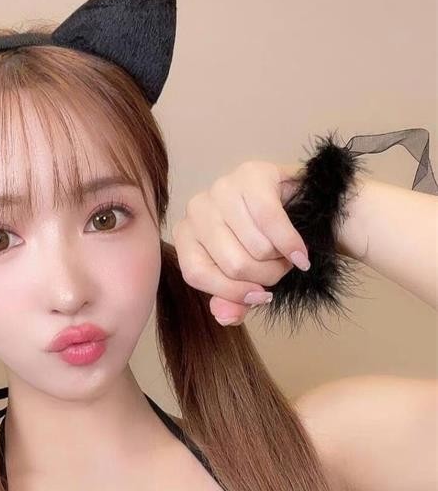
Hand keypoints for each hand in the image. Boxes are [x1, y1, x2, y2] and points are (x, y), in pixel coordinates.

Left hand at [172, 161, 310, 324]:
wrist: (303, 203)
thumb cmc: (265, 241)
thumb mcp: (246, 276)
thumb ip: (232, 301)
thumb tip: (224, 316)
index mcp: (186, 235)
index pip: (196, 274)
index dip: (231, 292)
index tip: (261, 296)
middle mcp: (197, 209)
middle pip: (232, 265)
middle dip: (265, 276)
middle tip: (279, 269)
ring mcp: (222, 188)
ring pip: (256, 248)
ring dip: (280, 260)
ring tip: (285, 253)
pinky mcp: (252, 174)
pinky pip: (272, 222)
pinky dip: (291, 245)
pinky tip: (300, 254)